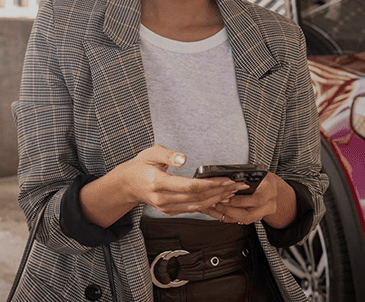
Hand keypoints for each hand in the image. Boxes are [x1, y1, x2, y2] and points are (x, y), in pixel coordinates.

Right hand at [94, 145, 245, 216]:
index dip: (210, 185)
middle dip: (220, 192)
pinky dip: (208, 205)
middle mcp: (162, 198)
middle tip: (237, 185)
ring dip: (217, 200)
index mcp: (158, 183)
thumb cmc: (140, 166)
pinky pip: (192, 210)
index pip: (189, 186)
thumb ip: (168, 155)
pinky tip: (220, 199)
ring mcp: (166, 207)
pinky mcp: (169, 211)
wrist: (127, 183)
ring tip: (233, 192)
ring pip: (197, 206)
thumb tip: (183, 158)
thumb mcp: (151, 153)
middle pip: (197, 198)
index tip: (227, 180)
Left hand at [203, 172, 296, 227]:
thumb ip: (243, 177)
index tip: (225, 197)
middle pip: (249, 215)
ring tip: (213, 208)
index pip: (256, 200)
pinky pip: (240, 220)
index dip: (239, 201)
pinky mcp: (256, 217)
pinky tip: (216, 212)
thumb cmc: (261, 177)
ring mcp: (263, 213)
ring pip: (244, 220)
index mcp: (269, 191)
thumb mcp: (255, 173)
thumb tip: (226, 180)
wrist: (270, 186)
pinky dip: (227, 216)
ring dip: (226, 214)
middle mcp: (269, 205)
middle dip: (230, 211)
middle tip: (217, 204)